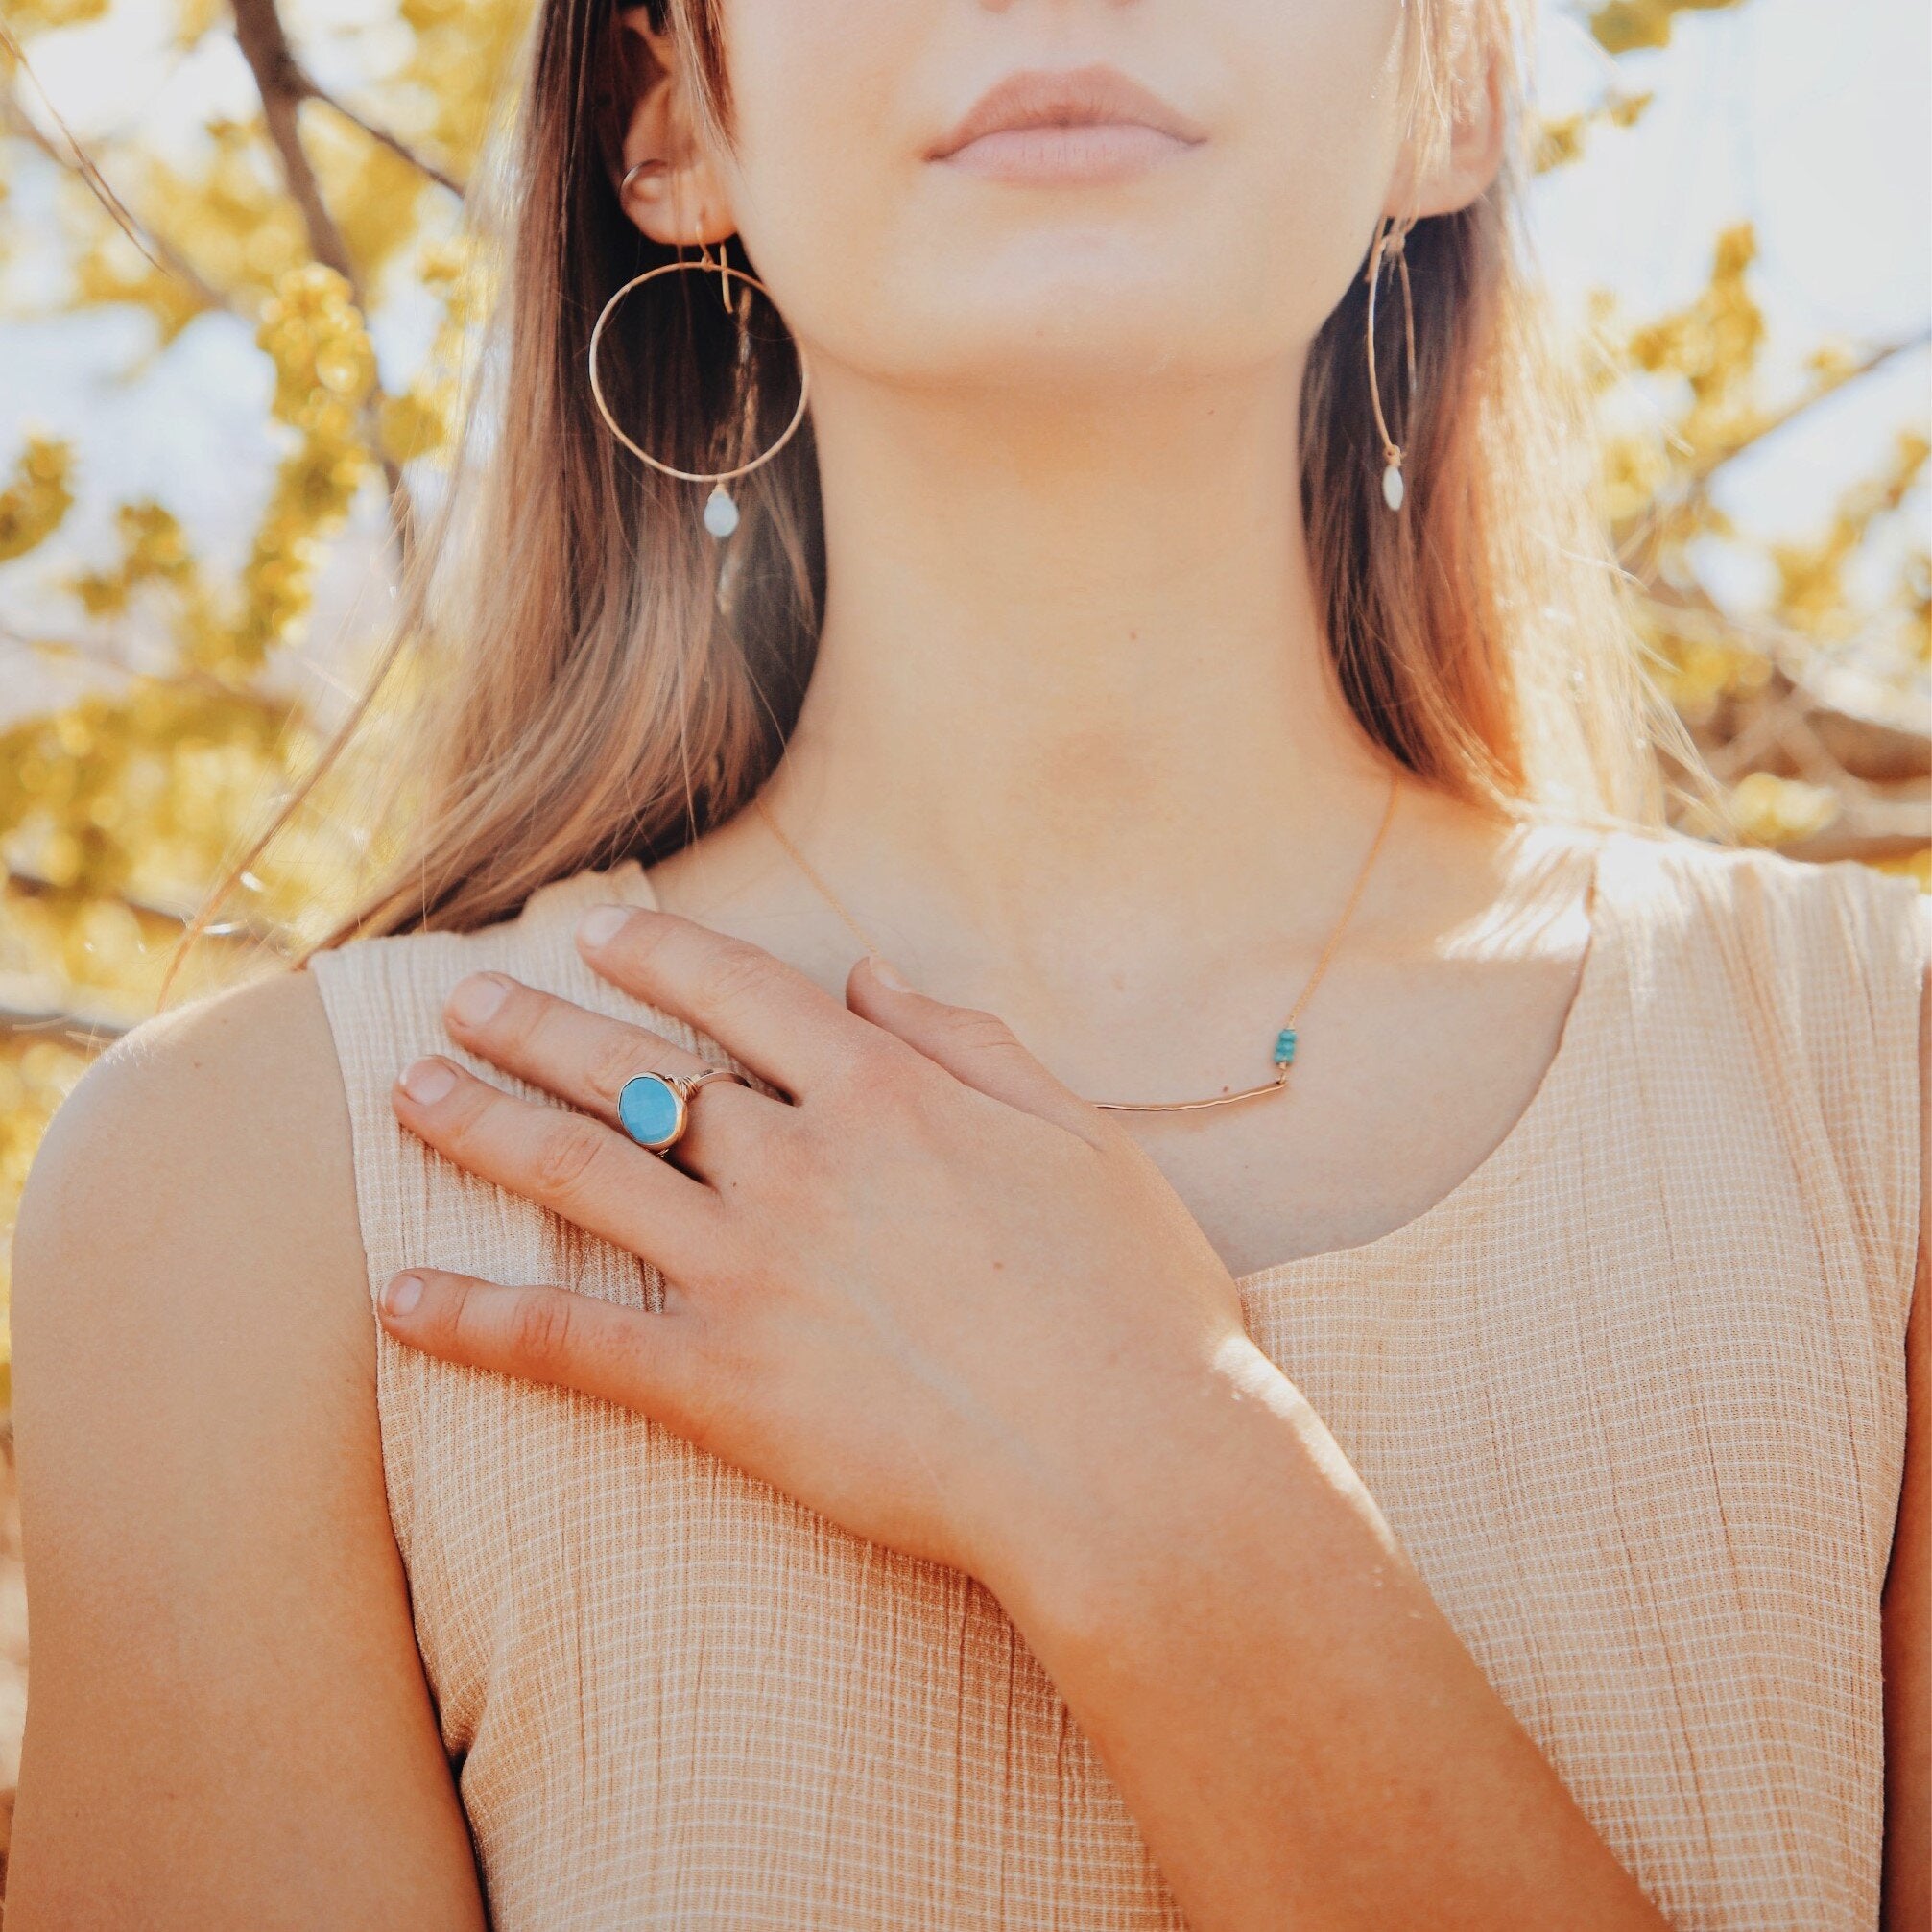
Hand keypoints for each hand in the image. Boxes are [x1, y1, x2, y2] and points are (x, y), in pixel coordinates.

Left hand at [380, 904, 1259, 1605]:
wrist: (1134, 1464)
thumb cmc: (1135, 1302)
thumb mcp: (1079, 1137)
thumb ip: (968, 1044)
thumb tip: (869, 978)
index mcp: (887, 1093)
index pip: (737, 995)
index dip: (656, 956)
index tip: (596, 936)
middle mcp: (799, 1163)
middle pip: (634, 1072)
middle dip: (534, 1027)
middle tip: (458, 1002)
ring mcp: (751, 1272)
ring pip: (583, 1176)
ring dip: (483, 1130)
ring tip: (411, 1097)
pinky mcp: (723, 1388)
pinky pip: (573, 1344)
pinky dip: (478, 1322)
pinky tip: (399, 1306)